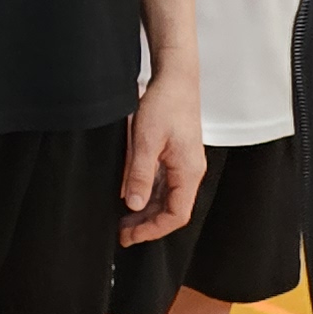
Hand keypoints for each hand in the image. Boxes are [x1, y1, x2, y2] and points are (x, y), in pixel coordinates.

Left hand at [118, 74, 204, 248]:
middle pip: (172, 210)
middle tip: (122, 233)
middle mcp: (190, 171)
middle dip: (147, 224)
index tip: (130, 236)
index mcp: (188, 171)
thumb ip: (139, 174)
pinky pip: (164, 184)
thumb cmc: (165, 103)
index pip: (176, 215)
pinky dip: (149, 195)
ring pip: (167, 198)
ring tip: (124, 220)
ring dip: (147, 211)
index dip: (153, 230)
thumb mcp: (145, 140)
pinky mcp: (176, 157)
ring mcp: (184, 164)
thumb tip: (133, 205)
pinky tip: (131, 196)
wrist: (175, 78)